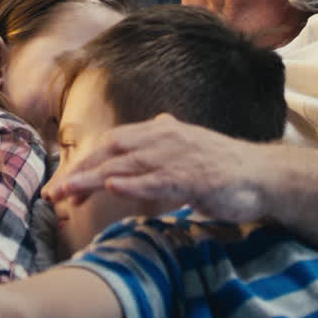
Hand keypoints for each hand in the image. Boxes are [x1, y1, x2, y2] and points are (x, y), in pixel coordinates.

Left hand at [42, 114, 266, 223]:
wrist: (264, 175)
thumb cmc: (225, 166)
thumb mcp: (190, 146)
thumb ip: (169, 139)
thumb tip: (158, 123)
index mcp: (160, 132)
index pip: (112, 144)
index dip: (84, 162)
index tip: (61, 184)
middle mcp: (165, 139)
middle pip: (111, 152)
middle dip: (79, 172)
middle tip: (53, 194)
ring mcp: (179, 158)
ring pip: (128, 166)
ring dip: (95, 179)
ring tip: (69, 192)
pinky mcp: (194, 178)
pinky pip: (158, 181)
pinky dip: (134, 183)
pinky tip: (114, 187)